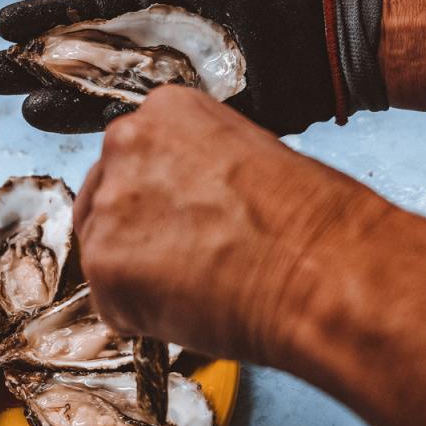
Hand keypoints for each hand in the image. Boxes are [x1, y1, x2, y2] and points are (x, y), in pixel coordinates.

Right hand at [0, 0, 334, 135]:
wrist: (316, 42)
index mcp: (150, 15)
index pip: (85, 18)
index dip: (44, 20)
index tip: (2, 23)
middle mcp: (148, 56)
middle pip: (77, 60)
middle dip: (32, 65)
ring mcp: (162, 90)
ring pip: (94, 94)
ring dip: (52, 97)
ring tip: (14, 98)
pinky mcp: (181, 119)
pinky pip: (130, 122)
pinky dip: (93, 123)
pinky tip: (60, 121)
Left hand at [72, 85, 366, 362]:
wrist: (321, 270)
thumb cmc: (312, 220)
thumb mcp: (256, 156)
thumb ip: (204, 168)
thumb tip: (194, 201)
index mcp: (167, 110)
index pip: (137, 154)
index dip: (162, 196)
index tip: (184, 218)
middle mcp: (126, 144)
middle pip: (107, 195)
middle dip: (138, 229)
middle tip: (186, 258)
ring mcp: (109, 204)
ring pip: (104, 248)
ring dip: (140, 272)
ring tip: (200, 285)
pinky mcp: (103, 264)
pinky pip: (112, 300)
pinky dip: (143, 315)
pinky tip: (191, 308)